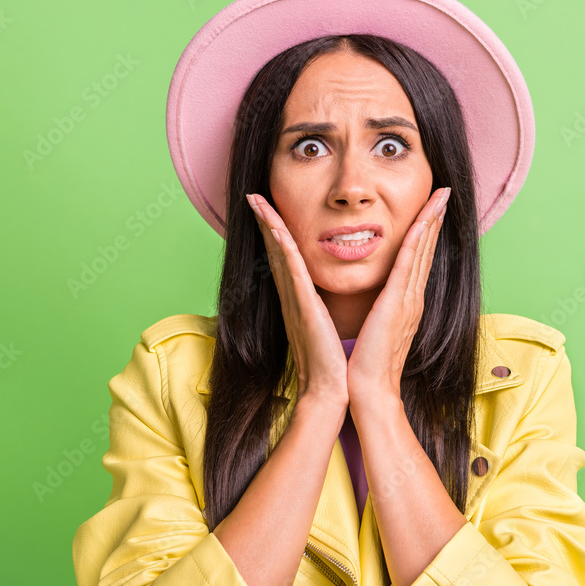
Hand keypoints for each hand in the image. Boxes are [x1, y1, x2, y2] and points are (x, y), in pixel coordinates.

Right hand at [246, 193, 348, 413]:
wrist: (329, 390)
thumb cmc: (331, 361)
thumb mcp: (323, 326)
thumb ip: (317, 308)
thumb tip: (319, 298)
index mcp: (299, 299)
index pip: (285, 257)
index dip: (275, 231)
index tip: (268, 208)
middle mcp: (292, 296)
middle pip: (275, 250)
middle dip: (265, 221)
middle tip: (253, 195)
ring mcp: (295, 301)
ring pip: (279, 255)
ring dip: (269, 226)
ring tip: (257, 201)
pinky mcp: (303, 309)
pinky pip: (292, 273)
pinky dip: (283, 250)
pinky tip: (278, 231)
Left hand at [347, 187, 449, 408]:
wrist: (367, 391)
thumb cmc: (366, 365)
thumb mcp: (376, 329)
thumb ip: (380, 310)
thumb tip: (378, 299)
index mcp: (406, 304)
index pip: (419, 260)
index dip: (426, 232)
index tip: (431, 208)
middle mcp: (412, 299)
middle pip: (427, 250)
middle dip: (435, 219)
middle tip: (443, 192)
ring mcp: (408, 301)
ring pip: (422, 252)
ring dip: (431, 221)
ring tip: (439, 196)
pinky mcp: (397, 305)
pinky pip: (409, 266)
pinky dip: (417, 241)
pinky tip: (422, 221)